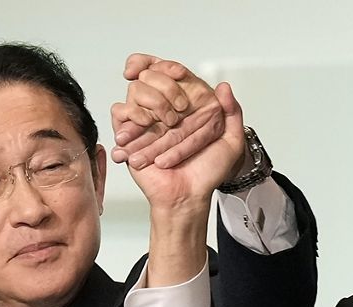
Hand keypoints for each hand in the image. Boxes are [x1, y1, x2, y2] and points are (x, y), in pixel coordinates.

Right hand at [109, 54, 245, 210]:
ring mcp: (144, 118)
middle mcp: (164, 107)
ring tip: (166, 125)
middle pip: (151, 73)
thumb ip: (233, 113)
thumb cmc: (208, 172)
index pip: (172, 70)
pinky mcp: (128, 132)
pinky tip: (145, 127)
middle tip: (179, 111)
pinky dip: (132, 115)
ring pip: (135, 88)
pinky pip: (120, 110)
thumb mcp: (231, 143)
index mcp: (187, 104)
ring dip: (153, 103)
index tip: (178, 73)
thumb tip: (223, 86)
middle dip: (165, 86)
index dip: (171, 66)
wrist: (187, 194)